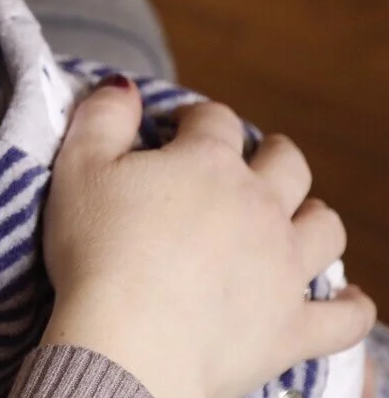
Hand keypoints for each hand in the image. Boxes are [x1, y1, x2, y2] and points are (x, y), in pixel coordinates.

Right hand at [41, 77, 374, 397]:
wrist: (126, 341)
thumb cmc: (95, 251)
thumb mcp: (78, 168)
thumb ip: (102, 117)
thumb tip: (123, 87)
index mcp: (207, 163)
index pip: (214, 119)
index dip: (194, 117)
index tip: (172, 130)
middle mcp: (259, 206)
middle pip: (286, 164)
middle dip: (270, 154)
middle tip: (245, 162)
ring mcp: (284, 267)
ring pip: (324, 227)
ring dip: (312, 216)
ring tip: (292, 219)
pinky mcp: (294, 326)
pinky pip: (345, 317)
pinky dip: (351, 306)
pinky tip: (347, 299)